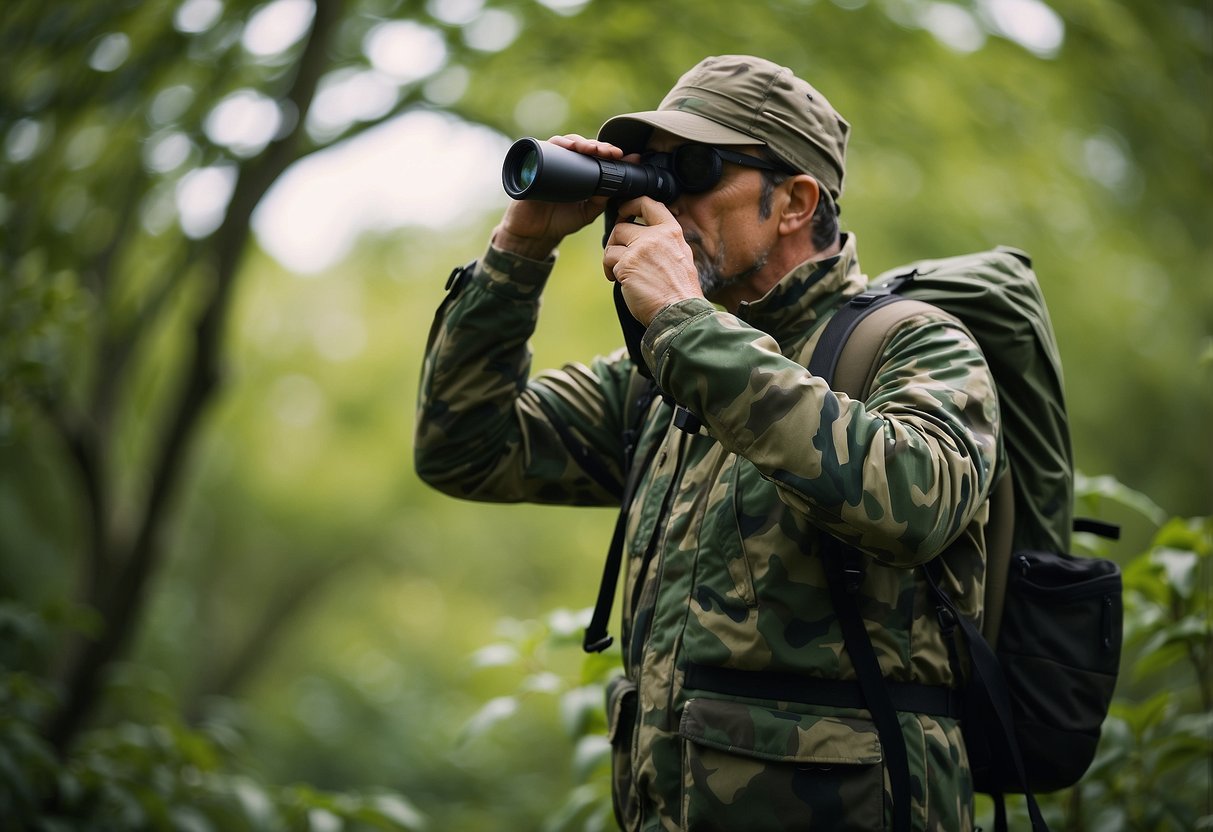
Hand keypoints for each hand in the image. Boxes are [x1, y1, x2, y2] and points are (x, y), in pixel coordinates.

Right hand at [493, 135, 622, 259]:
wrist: (534, 233)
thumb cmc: (560, 221)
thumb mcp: (586, 212)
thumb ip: (600, 201)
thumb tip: (616, 184)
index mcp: (580, 172)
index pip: (596, 156)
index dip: (608, 152)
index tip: (620, 155)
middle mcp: (565, 163)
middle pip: (583, 146)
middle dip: (598, 146)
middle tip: (609, 152)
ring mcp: (549, 162)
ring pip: (566, 142)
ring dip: (581, 142)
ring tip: (591, 149)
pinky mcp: (535, 163)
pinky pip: (545, 147)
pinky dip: (559, 143)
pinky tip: (569, 146)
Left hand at [602, 197, 703, 325]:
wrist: (680, 312)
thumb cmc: (679, 291)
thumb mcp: (680, 257)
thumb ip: (663, 242)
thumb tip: (641, 236)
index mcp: (672, 232)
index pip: (649, 204)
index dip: (631, 205)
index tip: (623, 212)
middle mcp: (656, 236)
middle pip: (622, 227)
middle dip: (615, 241)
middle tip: (617, 255)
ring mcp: (640, 249)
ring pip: (612, 243)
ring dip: (610, 258)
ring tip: (619, 273)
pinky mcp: (626, 264)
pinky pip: (609, 262)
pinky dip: (610, 272)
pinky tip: (621, 282)